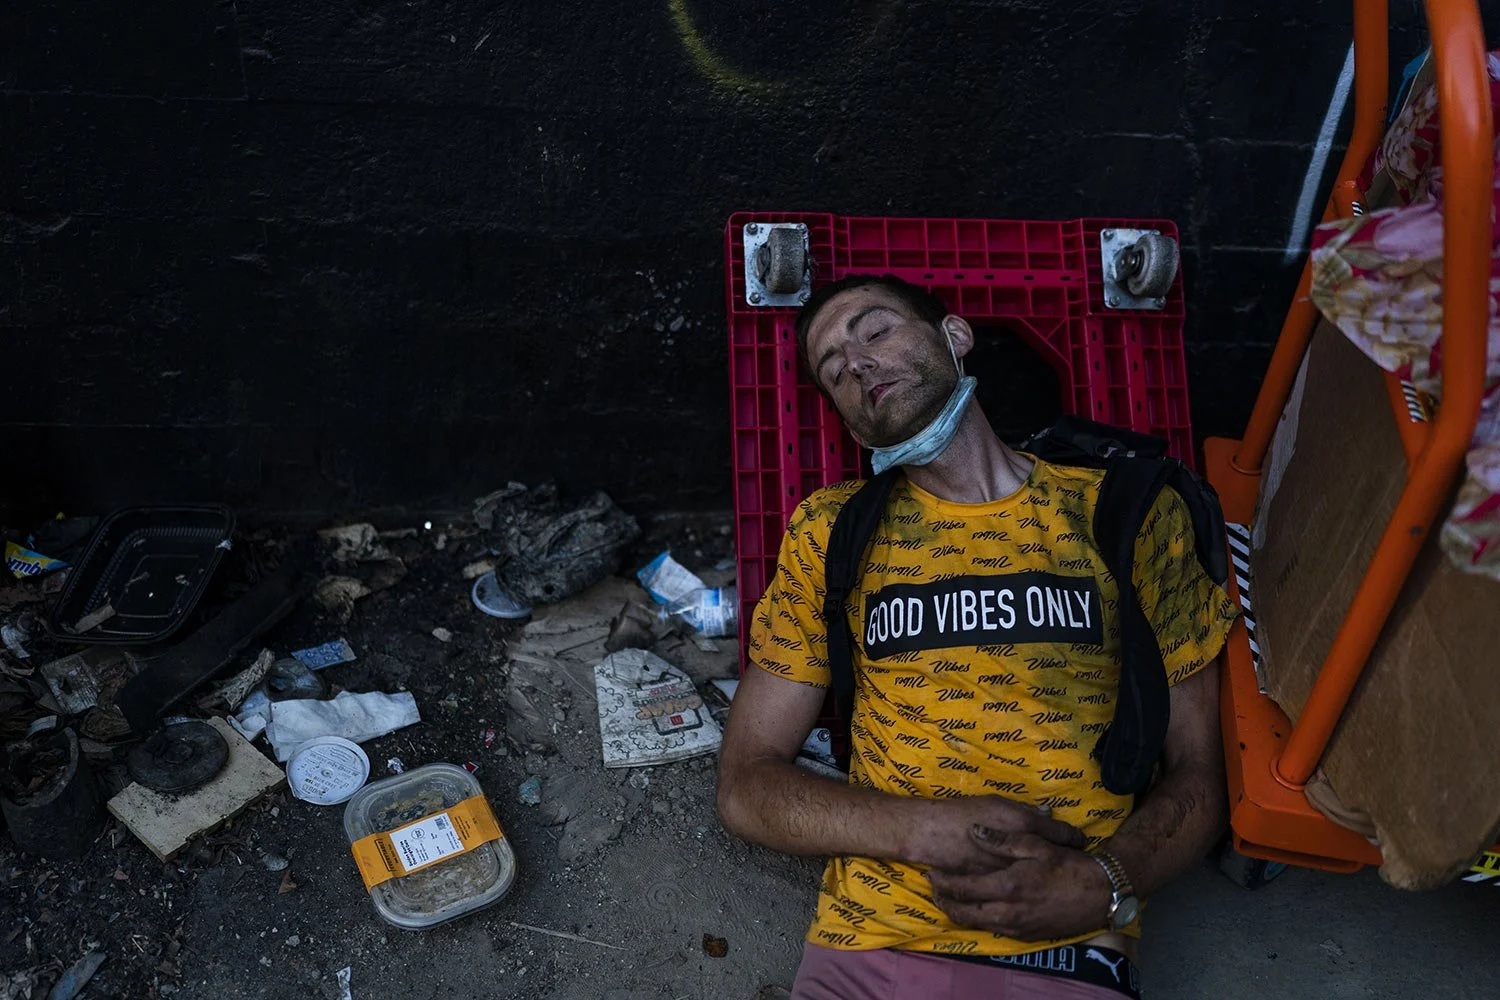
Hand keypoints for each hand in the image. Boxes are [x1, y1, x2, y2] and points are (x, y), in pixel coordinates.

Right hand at [902, 796, 1085, 873]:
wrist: (932, 833)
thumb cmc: (963, 813)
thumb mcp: (997, 803)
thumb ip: (1024, 812)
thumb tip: (1048, 814)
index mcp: (1024, 826)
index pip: (1063, 833)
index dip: (1075, 838)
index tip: (1081, 841)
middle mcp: (1023, 853)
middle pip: (1057, 861)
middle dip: (1068, 863)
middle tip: (1074, 863)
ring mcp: (1009, 876)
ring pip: (1040, 879)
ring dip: (1051, 880)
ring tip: (1059, 880)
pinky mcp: (994, 887)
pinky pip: (1019, 891)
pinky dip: (1028, 891)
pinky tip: (1031, 890)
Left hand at [926, 828, 1111, 941]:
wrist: (1100, 895)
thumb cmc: (1068, 866)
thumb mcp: (1036, 845)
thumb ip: (1002, 839)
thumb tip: (974, 830)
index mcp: (1008, 886)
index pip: (964, 888)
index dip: (944, 881)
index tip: (932, 872)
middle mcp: (1009, 912)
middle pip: (964, 912)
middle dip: (945, 901)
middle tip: (932, 890)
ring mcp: (1017, 927)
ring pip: (977, 924)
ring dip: (959, 913)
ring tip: (947, 900)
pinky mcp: (1026, 936)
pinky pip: (994, 930)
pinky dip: (979, 920)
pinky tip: (976, 909)